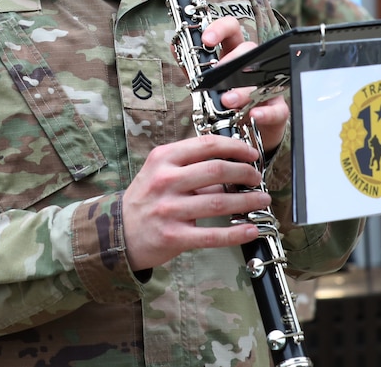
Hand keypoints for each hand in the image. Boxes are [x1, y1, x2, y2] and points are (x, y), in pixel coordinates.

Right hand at [122, 134, 268, 270]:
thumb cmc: (145, 199)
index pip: (206, 145)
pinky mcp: (174, 236)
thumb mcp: (160, 172)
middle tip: (256, 178)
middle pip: (217, 170)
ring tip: (262, 201)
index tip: (251, 153)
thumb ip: (190, 165)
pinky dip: (236, 233)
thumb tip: (231, 163)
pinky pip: (212, 235)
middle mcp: (165, 181)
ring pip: (219, 202)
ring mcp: (169, 209)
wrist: (119, 231)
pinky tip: (251, 230)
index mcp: (163, 159)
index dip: (235, 147)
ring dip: (247, 201)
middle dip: (245, 173)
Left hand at [201, 15, 289, 156]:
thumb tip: (174, 47)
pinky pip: (276, 108)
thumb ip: (192, 65)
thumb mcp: (206, 81)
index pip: (232, 30)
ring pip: (260, 79)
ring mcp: (267, 86)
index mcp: (234, 54)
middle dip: (231, 62)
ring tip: (227, 101)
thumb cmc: (226, 100)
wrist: (245, 131)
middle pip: (248, 50)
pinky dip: (265, 112)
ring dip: (242, 91)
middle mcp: (253, 66)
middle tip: (216, 76)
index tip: (206, 40)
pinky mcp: (276, 109)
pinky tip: (253, 115)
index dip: (220, 29)